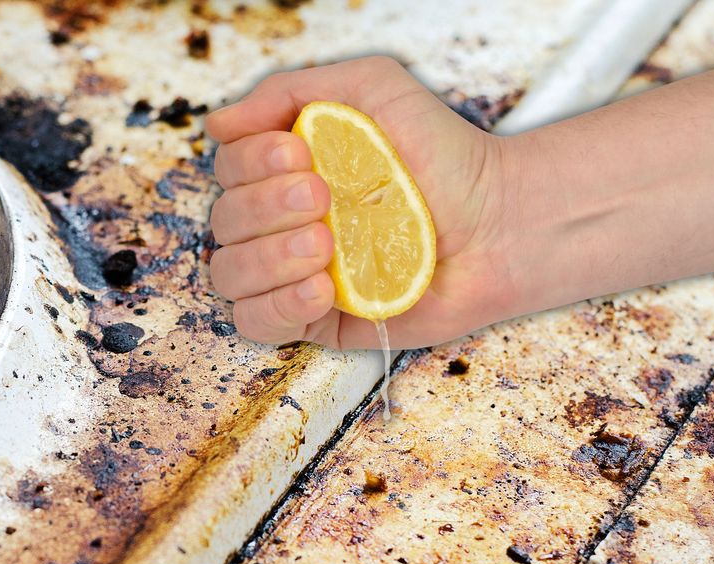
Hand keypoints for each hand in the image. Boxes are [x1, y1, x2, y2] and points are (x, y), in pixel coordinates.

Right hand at [206, 56, 512, 349]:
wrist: (496, 221)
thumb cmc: (440, 154)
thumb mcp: (370, 91)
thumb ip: (289, 91)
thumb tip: (217, 124)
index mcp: (282, 170)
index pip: (228, 168)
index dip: (250, 163)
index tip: (300, 154)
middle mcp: (278, 222)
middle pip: (224, 221)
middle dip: (267, 208)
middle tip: (325, 197)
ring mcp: (292, 273)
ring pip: (229, 273)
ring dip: (270, 257)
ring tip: (326, 245)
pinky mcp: (314, 319)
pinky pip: (256, 322)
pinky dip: (279, 304)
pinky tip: (322, 286)